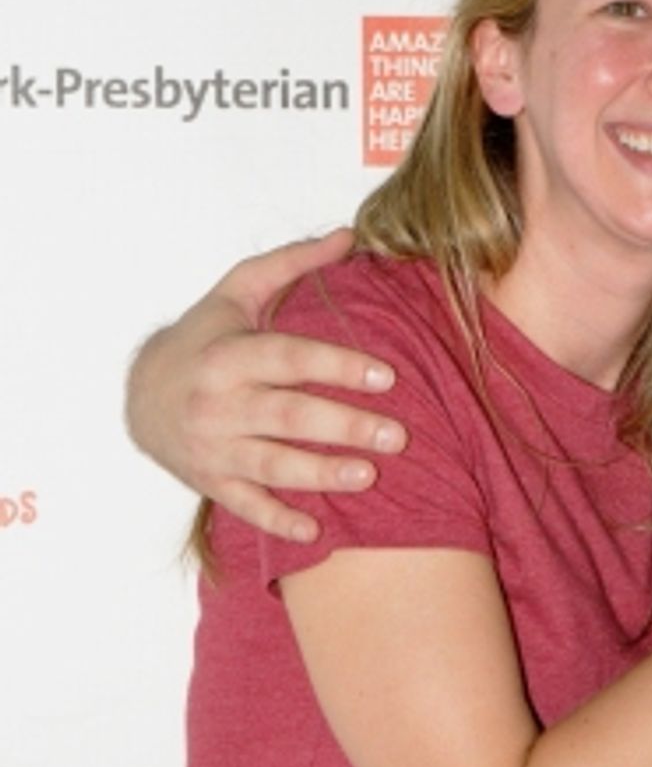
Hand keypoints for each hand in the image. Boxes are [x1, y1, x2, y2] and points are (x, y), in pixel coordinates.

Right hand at [125, 230, 406, 541]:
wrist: (140, 393)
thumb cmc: (204, 336)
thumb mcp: (238, 290)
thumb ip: (292, 263)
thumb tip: (349, 236)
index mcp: (229, 354)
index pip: (290, 360)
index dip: (338, 367)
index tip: (388, 376)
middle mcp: (219, 404)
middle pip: (288, 417)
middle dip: (344, 427)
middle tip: (397, 436)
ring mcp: (213, 447)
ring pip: (271, 465)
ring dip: (321, 474)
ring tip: (369, 475)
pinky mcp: (211, 481)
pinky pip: (245, 505)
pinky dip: (277, 520)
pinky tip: (315, 530)